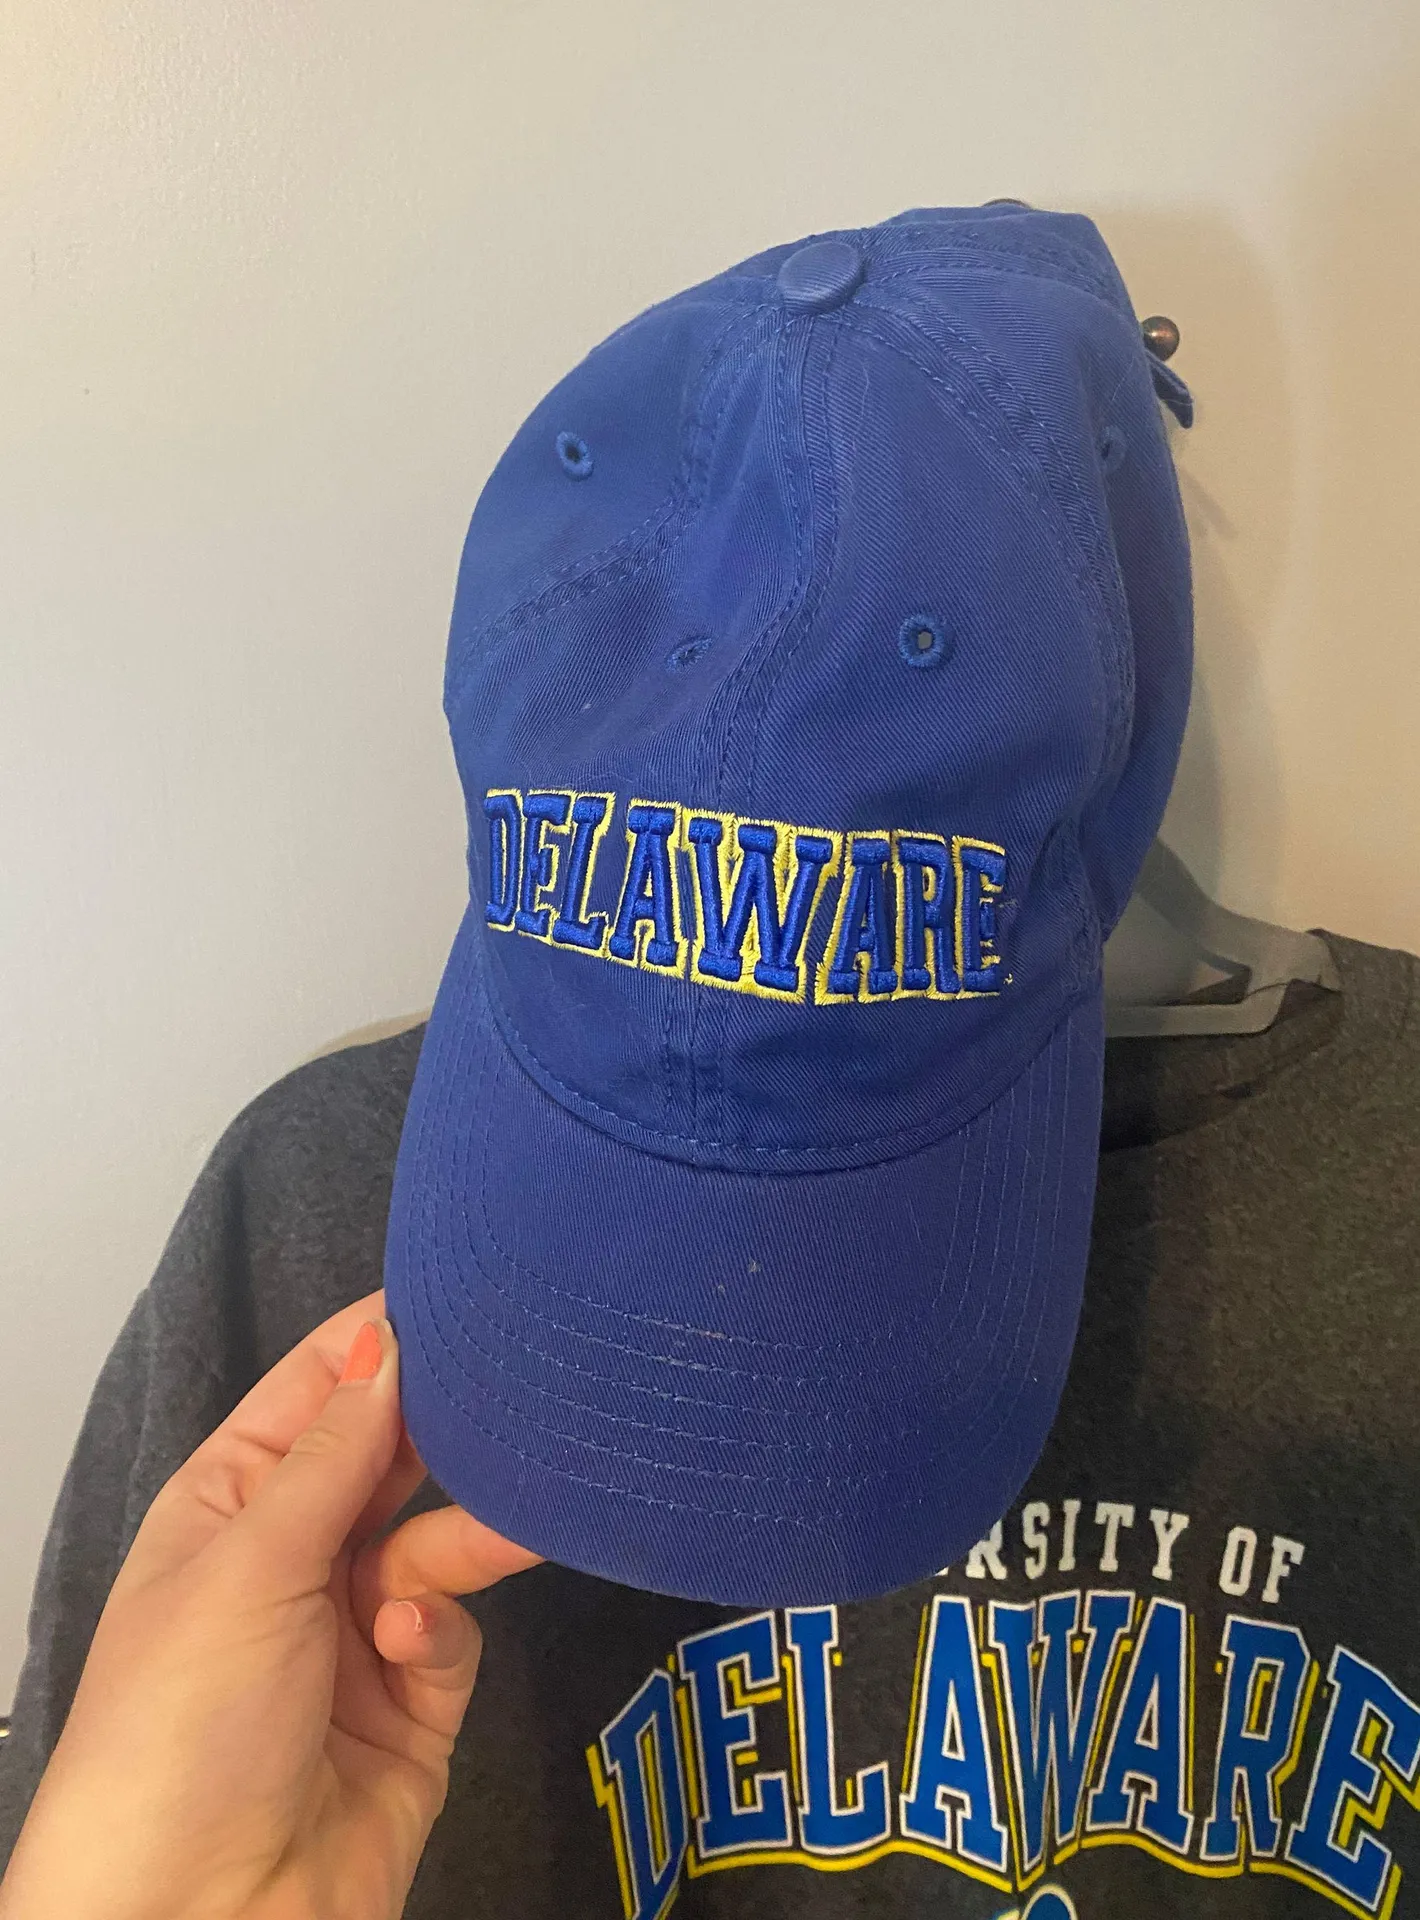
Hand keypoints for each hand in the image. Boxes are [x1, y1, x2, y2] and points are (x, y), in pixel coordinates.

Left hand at [0, 1293, 540, 1919]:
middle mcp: (291, 1560)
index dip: (374, 1342)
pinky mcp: (411, 1706)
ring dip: (464, 1530)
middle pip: (385, 1461)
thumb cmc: (179, 1734)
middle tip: (511, 1385)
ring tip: (508, 1515)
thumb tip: (386, 1342)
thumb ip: (332, 1456)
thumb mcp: (247, 1567)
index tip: (454, 1290)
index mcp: (227, 1509)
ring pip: (436, 1541)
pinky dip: (441, 1628)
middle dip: (439, 1430)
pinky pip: (451, 1632)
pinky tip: (409, 1645)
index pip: (310, 1395)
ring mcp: (352, 1634)